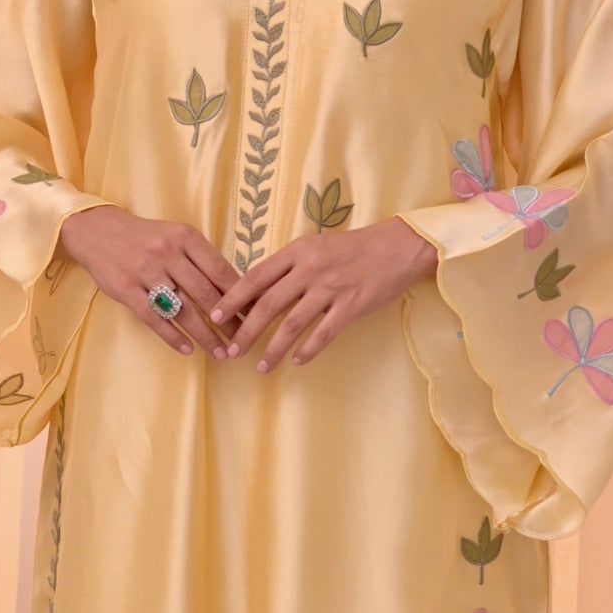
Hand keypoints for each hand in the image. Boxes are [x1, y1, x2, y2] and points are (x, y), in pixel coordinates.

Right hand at [58, 203, 236, 356]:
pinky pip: (154, 319)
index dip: (240, 296)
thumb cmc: (144, 237)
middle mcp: (167, 253)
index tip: (255, 314)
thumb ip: (200, 259)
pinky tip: (187, 349)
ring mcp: (145, 272)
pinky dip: (173, 336)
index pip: (220, 270)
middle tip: (243, 341)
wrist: (96, 230)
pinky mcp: (126, 290)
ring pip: (183, 310)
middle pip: (206, 294)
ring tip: (220, 352)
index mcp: (185, 237)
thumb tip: (234, 289)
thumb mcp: (175, 236)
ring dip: (205, 335)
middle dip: (228, 322)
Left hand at [208, 217, 437, 369]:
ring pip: (293, 324)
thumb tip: (259, 289)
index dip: (233, 298)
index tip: (215, 316)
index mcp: (297, 252)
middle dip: (246, 331)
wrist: (397, 246)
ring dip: (273, 348)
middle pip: (268, 304)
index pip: (255, 277)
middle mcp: (310, 269)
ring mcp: (331, 288)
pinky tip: (296, 362)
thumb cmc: (354, 247)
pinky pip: (324, 333)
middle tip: (231, 350)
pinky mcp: (351, 306)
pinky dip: (308, 350)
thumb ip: (290, 266)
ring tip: (260, 366)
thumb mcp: (316, 246)